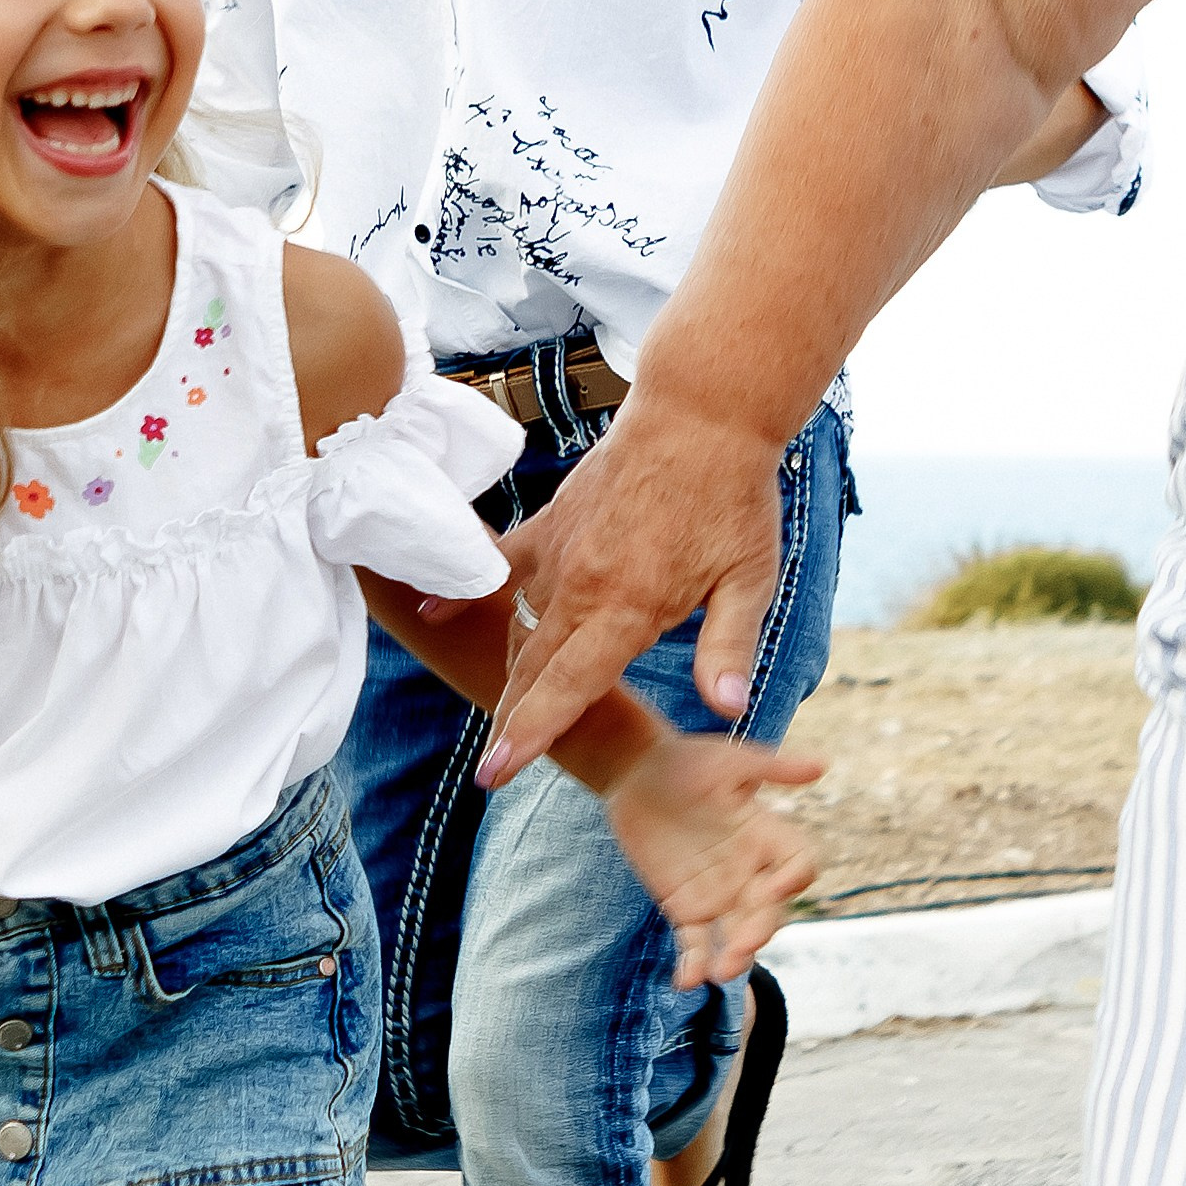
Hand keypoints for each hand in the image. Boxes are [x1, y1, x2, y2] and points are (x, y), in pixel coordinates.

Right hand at [483, 401, 787, 780]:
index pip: (568, 686)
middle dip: (512, 721)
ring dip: (510, 672)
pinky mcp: (550, 523)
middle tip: (491, 769)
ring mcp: (558, 552)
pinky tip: (434, 612)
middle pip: (533, 669)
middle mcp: (581, 585)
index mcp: (627, 607)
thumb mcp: (750, 577)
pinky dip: (469, 592)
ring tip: (503, 713)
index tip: (496, 771)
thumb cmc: (733, 498)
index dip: (531, 733)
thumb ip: (729, 645)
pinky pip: (501, 564)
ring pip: (519, 626)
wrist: (700, 414)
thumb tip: (729, 706)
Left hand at [598, 732, 821, 987]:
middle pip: (769, 910)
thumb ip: (773, 768)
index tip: (777, 884)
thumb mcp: (729, 761)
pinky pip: (695, 943)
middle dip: (760, 929)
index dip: (795, 878)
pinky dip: (694, 964)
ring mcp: (718, 893)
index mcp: (767, 836)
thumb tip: (822, 766)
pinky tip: (686, 981)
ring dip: (735, 956)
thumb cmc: (685, 759)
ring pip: (736, 934)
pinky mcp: (685, 907)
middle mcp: (749, 870)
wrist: (635, 771)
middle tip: (742, 944)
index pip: (798, 865)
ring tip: (721, 972)